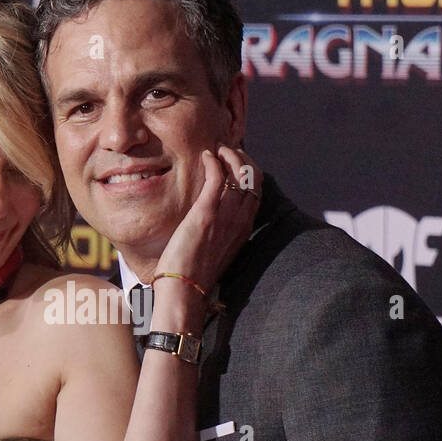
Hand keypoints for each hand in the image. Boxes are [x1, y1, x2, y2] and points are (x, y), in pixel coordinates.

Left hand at [155, 146, 262, 292]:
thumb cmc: (192, 274)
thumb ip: (218, 232)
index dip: (249, 171)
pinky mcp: (207, 212)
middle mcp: (240, 220)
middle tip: (228, 150)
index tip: (236, 162)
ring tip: (217, 150)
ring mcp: (226, 216)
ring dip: (230, 155)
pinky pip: (218, 176)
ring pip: (241, 173)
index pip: (257, 191)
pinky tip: (206, 156)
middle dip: (244, 158)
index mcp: (243, 230)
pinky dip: (214, 161)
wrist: (184, 290)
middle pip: (254, 177)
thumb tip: (210, 222)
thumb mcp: (213, 250)